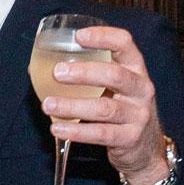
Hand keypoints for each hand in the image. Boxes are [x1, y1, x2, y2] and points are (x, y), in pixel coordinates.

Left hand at [42, 26, 168, 184]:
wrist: (145, 148)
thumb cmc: (120, 108)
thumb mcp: (113, 87)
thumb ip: (88, 74)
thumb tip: (38, 66)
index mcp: (135, 69)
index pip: (125, 44)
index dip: (103, 37)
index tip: (79, 36)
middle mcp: (141, 88)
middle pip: (115, 75)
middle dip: (84, 73)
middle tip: (56, 73)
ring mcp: (138, 114)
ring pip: (104, 108)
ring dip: (72, 106)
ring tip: (48, 104)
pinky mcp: (130, 138)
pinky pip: (100, 134)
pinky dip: (76, 131)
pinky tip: (57, 128)